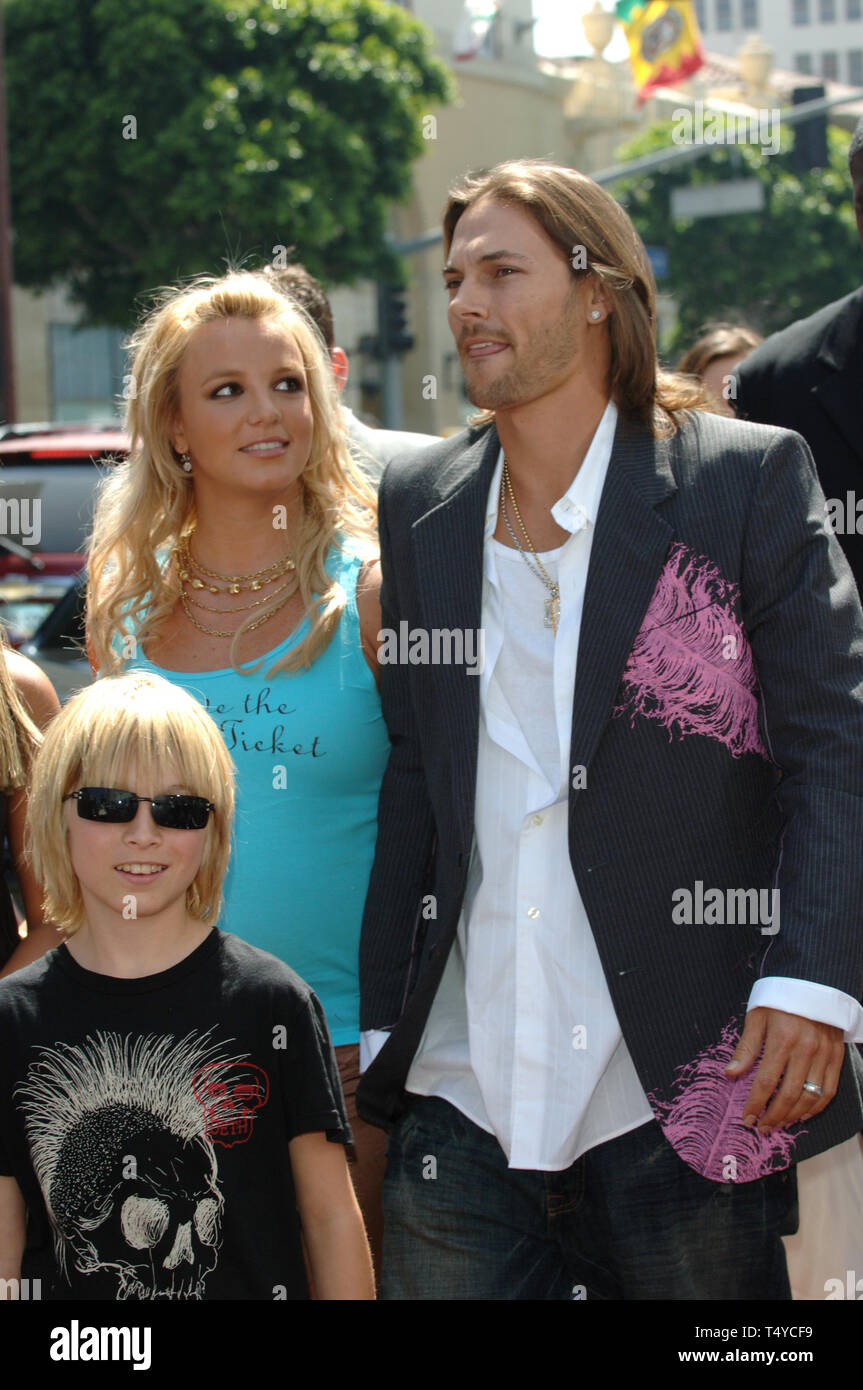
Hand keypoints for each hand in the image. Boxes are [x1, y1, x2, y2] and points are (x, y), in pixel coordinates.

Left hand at [724, 1006, 843, 1131]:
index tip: (747, 1118)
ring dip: (794, 1116)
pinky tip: (803, 1114)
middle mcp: (806, 1049)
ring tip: (779, 1123)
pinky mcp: (837, 1056)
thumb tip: (730, 1074)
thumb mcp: (757, 1017)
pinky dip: (816, 1107)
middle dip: (773, 1116)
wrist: (812, 981)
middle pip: (789, 1094)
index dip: (756, 1104)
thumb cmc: (779, 999)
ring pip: (810, 1097)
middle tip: (762, 1127)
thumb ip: (746, 1048)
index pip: (766, 1082)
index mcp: (782, 1039)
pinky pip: (829, 1090)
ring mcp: (824, 1054)